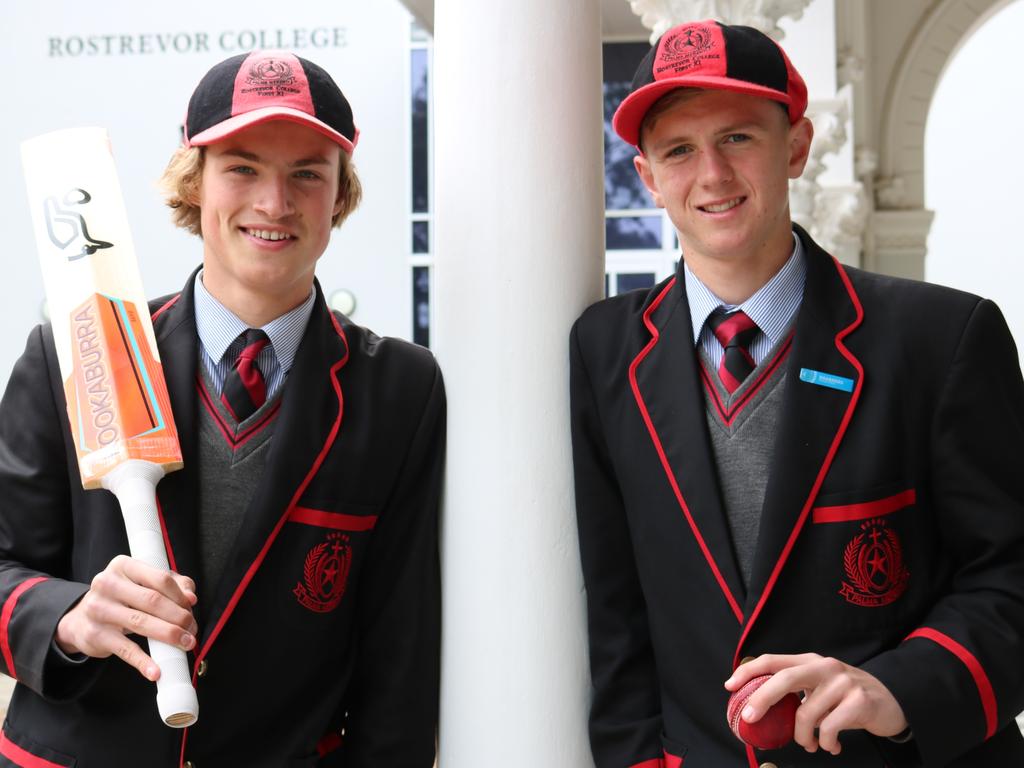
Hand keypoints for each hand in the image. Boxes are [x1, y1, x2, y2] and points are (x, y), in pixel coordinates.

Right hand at [55, 555, 197, 681]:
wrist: (80, 620)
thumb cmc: (122, 597)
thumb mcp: (143, 584)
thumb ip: (172, 584)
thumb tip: (191, 597)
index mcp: (123, 566)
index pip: (160, 578)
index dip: (180, 595)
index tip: (192, 608)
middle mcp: (107, 584)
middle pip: (153, 600)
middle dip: (179, 617)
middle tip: (192, 629)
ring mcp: (99, 610)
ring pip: (141, 623)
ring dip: (169, 635)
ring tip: (185, 643)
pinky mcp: (95, 635)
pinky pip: (125, 649)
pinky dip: (143, 662)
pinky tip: (156, 671)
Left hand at [724, 653, 907, 754]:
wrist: (891, 702)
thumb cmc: (845, 697)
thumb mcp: (819, 687)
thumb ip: (795, 692)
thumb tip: (757, 708)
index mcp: (809, 660)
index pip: (772, 660)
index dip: (748, 671)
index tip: (730, 686)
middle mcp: (824, 666)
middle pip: (784, 678)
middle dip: (762, 699)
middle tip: (750, 718)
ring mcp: (842, 682)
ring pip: (806, 714)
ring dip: (803, 737)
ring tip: (810, 745)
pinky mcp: (858, 701)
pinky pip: (829, 728)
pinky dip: (826, 743)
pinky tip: (831, 745)